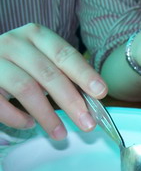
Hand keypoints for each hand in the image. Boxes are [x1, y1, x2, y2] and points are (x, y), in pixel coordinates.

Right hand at [0, 23, 106, 139]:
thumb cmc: (23, 65)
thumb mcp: (45, 62)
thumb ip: (67, 76)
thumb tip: (95, 102)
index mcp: (36, 35)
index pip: (64, 54)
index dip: (84, 74)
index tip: (101, 92)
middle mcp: (14, 43)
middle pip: (48, 74)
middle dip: (71, 102)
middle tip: (88, 124)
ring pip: (26, 88)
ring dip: (47, 115)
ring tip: (61, 134)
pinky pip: (0, 103)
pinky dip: (17, 117)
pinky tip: (29, 124)